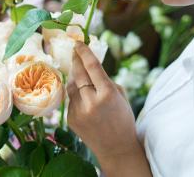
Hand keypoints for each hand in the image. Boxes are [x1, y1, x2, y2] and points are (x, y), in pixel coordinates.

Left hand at [67, 41, 148, 171]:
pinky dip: (76, 96)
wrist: (117, 149)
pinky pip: (70, 100)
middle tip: (74, 51)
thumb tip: (88, 66)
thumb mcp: (121, 97)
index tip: (78, 43)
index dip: (84, 52)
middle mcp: (91, 101)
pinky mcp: (70, 119)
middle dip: (76, 60)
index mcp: (108, 94)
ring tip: (82, 78)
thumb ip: (106, 81)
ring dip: (76, 79)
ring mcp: (79, 111)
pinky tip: (85, 102)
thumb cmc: (123, 120)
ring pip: (72, 86)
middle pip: (78, 73)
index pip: (92, 66)